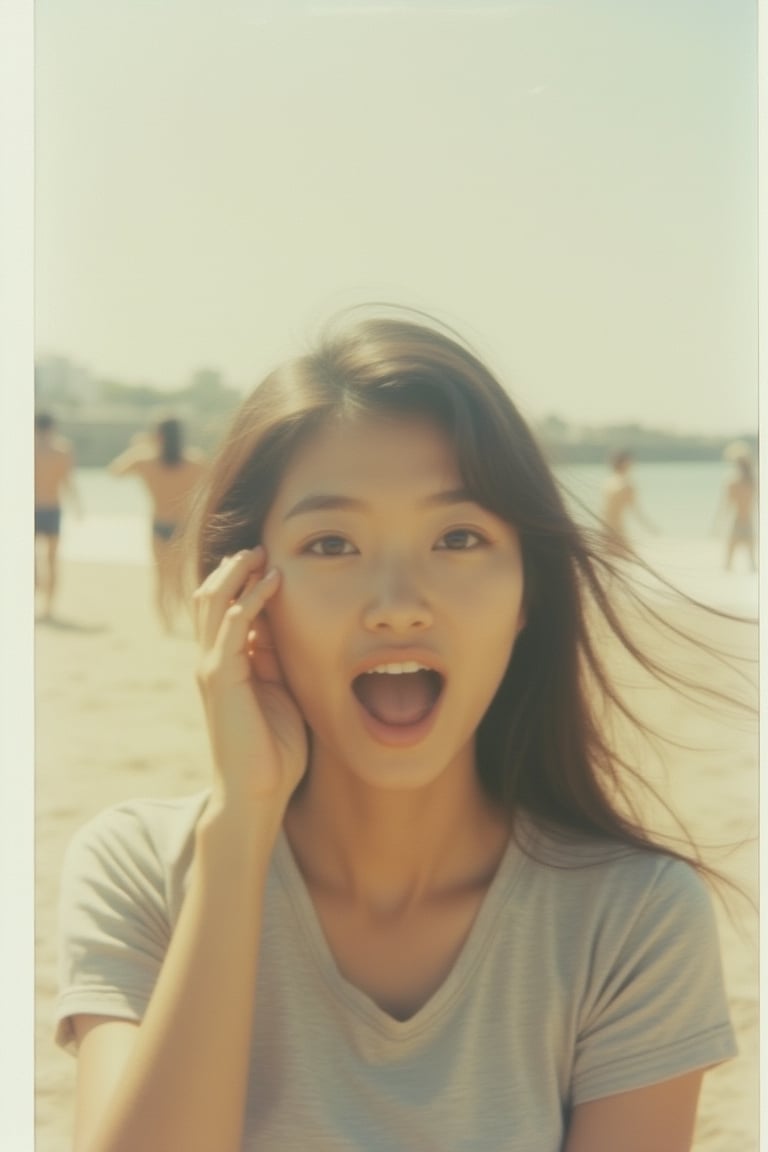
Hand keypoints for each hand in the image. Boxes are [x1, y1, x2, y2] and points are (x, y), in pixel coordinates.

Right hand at [193, 548, 307, 821]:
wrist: (257, 793)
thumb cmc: (274, 751)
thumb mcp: (283, 693)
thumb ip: (279, 663)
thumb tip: (288, 630)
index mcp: (226, 665)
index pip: (225, 610)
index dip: (243, 583)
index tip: (268, 559)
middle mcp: (212, 662)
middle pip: (211, 599)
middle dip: (234, 569)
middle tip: (260, 547)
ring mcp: (212, 669)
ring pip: (214, 604)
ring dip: (238, 574)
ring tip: (261, 553)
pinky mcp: (221, 679)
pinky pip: (233, 628)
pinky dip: (251, 600)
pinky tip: (271, 583)